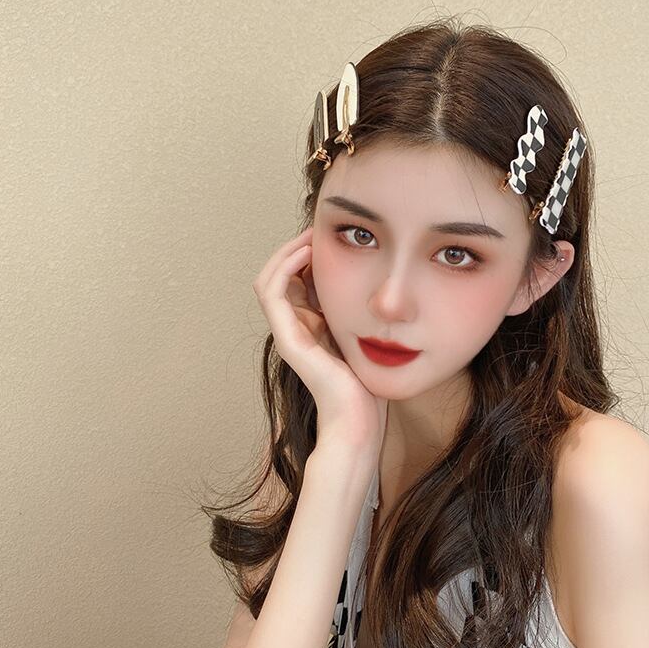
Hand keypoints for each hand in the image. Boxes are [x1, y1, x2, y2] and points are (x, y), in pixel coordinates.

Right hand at [252, 226, 388, 448]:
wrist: (360, 421)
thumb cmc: (369, 384)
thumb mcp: (368, 333)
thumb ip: (361, 310)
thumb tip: (377, 280)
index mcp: (312, 325)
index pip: (299, 278)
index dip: (310, 252)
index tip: (334, 234)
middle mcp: (296, 326)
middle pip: (283, 273)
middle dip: (300, 246)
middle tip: (321, 227)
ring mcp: (288, 332)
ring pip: (270, 277)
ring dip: (288, 250)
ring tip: (311, 234)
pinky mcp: (287, 338)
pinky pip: (272, 291)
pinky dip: (285, 265)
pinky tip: (309, 252)